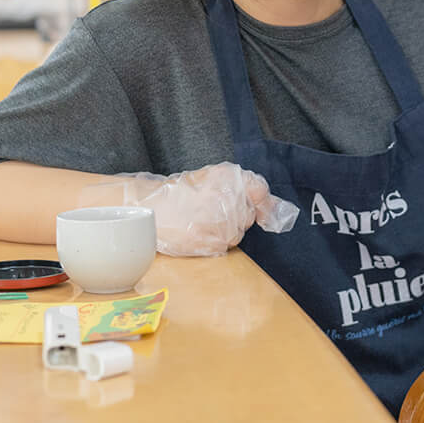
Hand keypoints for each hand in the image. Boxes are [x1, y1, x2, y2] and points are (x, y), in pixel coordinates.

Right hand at [87, 164, 298, 256]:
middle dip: (236, 214)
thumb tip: (272, 208)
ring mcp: (220, 223)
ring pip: (238, 233)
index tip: (257, 206)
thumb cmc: (183, 192)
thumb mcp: (214, 176)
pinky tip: (198, 231)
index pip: (259, 190)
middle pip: (248, 215)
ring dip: (226, 229)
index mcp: (228, 178)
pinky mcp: (211, 243)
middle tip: (211, 209)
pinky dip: (215, 241)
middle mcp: (227, 199)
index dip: (260, 200)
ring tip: (202, 220)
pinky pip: (225, 246)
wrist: (152, 208)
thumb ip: (247, 187)